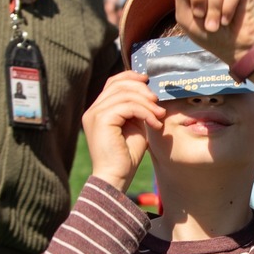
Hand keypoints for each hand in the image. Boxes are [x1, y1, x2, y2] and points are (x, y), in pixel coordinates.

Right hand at [83, 71, 164, 189]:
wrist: (116, 177)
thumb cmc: (126, 156)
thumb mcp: (135, 126)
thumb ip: (137, 110)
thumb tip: (150, 95)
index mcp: (99, 110)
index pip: (113, 82)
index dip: (131, 77)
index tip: (149, 81)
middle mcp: (93, 110)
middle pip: (119, 84)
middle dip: (142, 89)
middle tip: (158, 102)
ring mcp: (95, 114)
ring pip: (125, 94)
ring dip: (147, 103)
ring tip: (159, 116)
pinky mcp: (101, 120)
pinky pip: (127, 106)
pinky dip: (145, 112)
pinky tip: (154, 123)